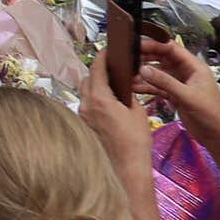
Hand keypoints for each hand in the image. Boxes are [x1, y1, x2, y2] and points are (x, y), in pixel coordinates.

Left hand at [80, 50, 154, 170]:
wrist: (127, 169)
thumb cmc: (135, 141)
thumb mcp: (137, 112)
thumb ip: (127, 95)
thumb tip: (123, 88)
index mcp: (99, 99)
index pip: (96, 69)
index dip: (102, 57)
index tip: (107, 51)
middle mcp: (86, 106)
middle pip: (87, 80)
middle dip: (97, 73)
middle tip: (112, 71)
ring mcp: (82, 117)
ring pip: (85, 94)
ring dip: (95, 88)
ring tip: (112, 89)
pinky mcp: (83, 127)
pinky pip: (86, 107)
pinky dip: (95, 102)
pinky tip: (108, 107)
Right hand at [132, 36, 219, 128]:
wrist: (217, 136)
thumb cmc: (210, 113)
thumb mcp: (187, 96)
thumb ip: (166, 82)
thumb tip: (143, 69)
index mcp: (194, 66)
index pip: (172, 49)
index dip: (155, 45)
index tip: (137, 45)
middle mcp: (186, 72)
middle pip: (163, 59)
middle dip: (146, 58)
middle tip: (128, 58)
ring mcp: (179, 84)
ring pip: (158, 73)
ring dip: (145, 74)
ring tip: (128, 74)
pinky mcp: (174, 96)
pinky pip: (158, 87)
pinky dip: (147, 87)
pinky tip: (134, 87)